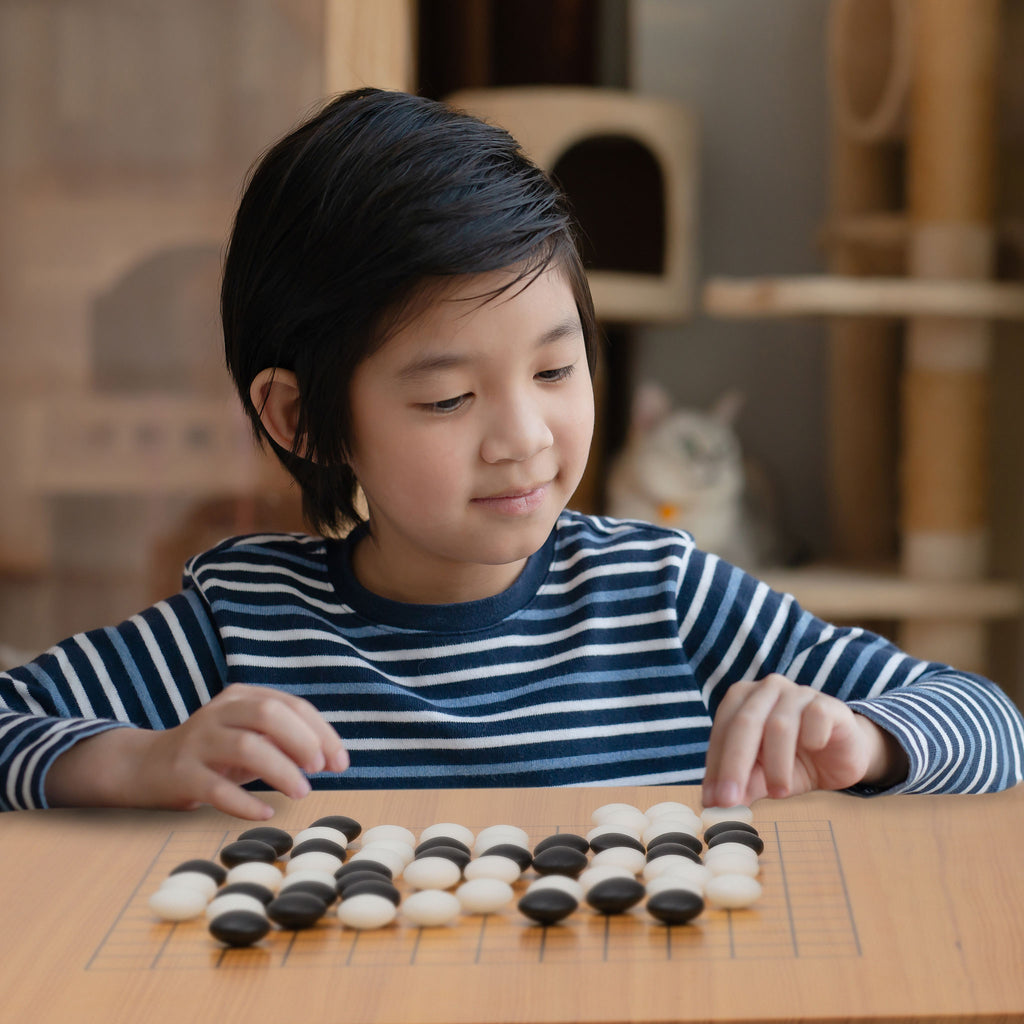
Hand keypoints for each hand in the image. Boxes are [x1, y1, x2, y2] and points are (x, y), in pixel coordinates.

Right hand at [45, 684, 348, 819]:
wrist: (148, 766)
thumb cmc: (216, 752)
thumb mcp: (250, 737)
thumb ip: (285, 740)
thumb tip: (332, 757)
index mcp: (241, 697)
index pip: (290, 705)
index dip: (321, 732)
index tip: (340, 762)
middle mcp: (219, 713)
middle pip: (267, 714)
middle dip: (301, 740)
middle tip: (318, 769)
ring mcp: (198, 742)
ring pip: (245, 747)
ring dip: (280, 770)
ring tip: (301, 792)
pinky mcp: (182, 774)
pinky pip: (216, 789)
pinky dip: (245, 803)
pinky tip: (266, 812)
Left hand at [701, 674, 907, 807]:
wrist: (841, 757)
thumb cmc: (793, 762)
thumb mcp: (763, 777)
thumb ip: (742, 785)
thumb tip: (715, 806)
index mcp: (741, 699)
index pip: (721, 731)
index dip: (715, 767)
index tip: (712, 802)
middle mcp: (766, 690)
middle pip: (744, 724)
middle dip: (734, 765)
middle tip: (728, 801)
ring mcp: (797, 693)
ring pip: (778, 726)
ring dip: (776, 764)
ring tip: (778, 793)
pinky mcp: (826, 703)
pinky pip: (815, 718)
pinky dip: (811, 740)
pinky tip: (814, 750)